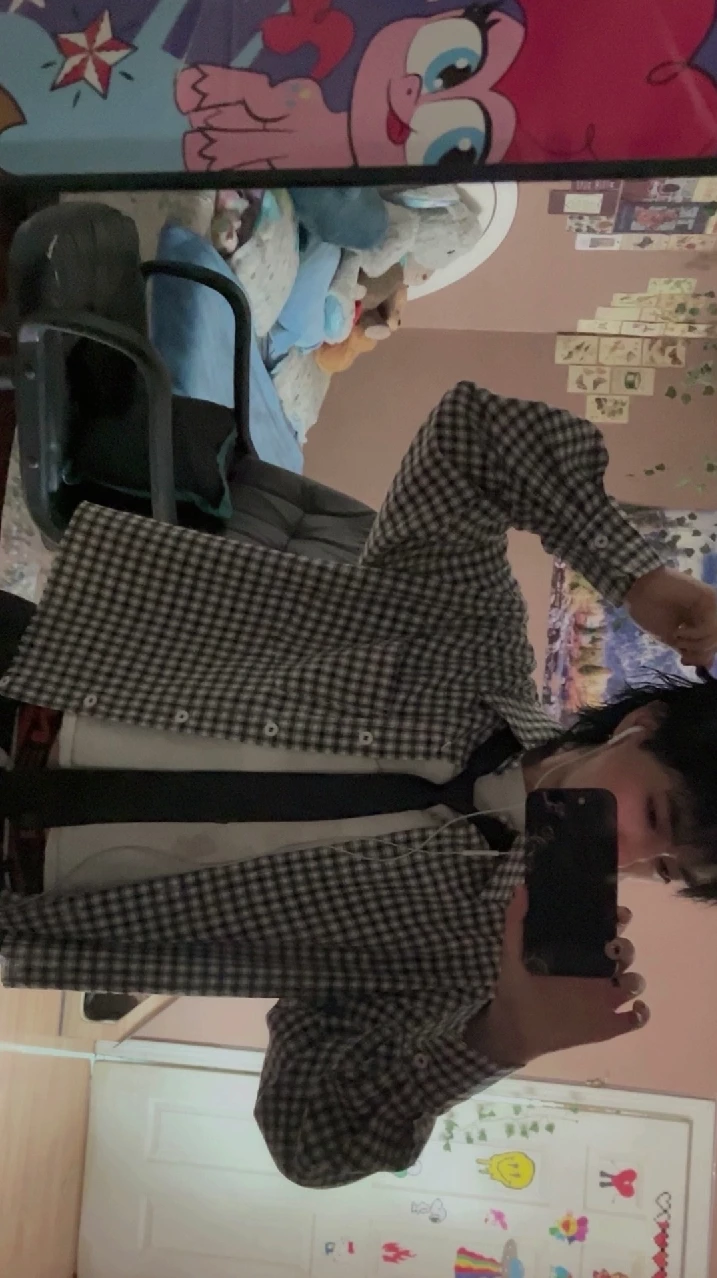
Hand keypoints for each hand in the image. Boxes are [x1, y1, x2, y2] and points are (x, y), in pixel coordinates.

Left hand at [467, 891, 648, 1066]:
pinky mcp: (608, 1024)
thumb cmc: (516, 986)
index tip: (619, 913)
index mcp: (579, 951)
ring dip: (635, 978)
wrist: (513, 1027)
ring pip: (635, 982)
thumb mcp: (512, 951)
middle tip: (611, 947)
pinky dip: (642, 1014)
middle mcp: (596, 971)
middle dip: (626, 946)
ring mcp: (604, 997)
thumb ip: (516, 921)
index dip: (619, 919)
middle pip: (626, 952)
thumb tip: (521, 887)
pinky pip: (636, 1019)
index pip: (607, 929)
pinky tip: (634, 1008)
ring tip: (619, 980)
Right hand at [625, 566, 716, 668]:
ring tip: (677, 636)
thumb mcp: (669, 637)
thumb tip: (708, 664)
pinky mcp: (709, 597)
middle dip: (697, 653)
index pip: (709, 645)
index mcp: (697, 622)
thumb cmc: (648, 611)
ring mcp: (709, 606)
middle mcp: (705, 614)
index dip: (699, 657)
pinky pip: (712, 625)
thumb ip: (689, 649)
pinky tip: (680, 631)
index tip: (682, 660)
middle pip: (713, 643)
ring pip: (715, 636)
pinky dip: (697, 635)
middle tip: (680, 648)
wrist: (638, 589)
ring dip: (696, 644)